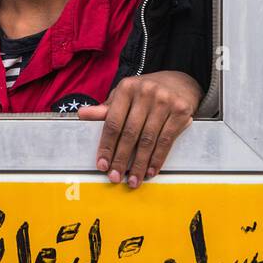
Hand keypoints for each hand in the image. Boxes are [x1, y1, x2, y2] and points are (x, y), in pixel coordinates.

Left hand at [79, 71, 201, 187]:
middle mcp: (145, 92)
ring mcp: (164, 101)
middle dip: (121, 159)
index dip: (106, 146)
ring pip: (148, 140)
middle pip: (130, 133)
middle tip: (114, 178)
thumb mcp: (125, 95)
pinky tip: (151, 171)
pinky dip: (157, 159)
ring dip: (139, 164)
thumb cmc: (146, 92)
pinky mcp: (181, 111)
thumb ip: (106, 108)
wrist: (181, 82)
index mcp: (127, 88)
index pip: (113, 122)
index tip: (102, 165)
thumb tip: (81, 114)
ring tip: (133, 180)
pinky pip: (166, 140)